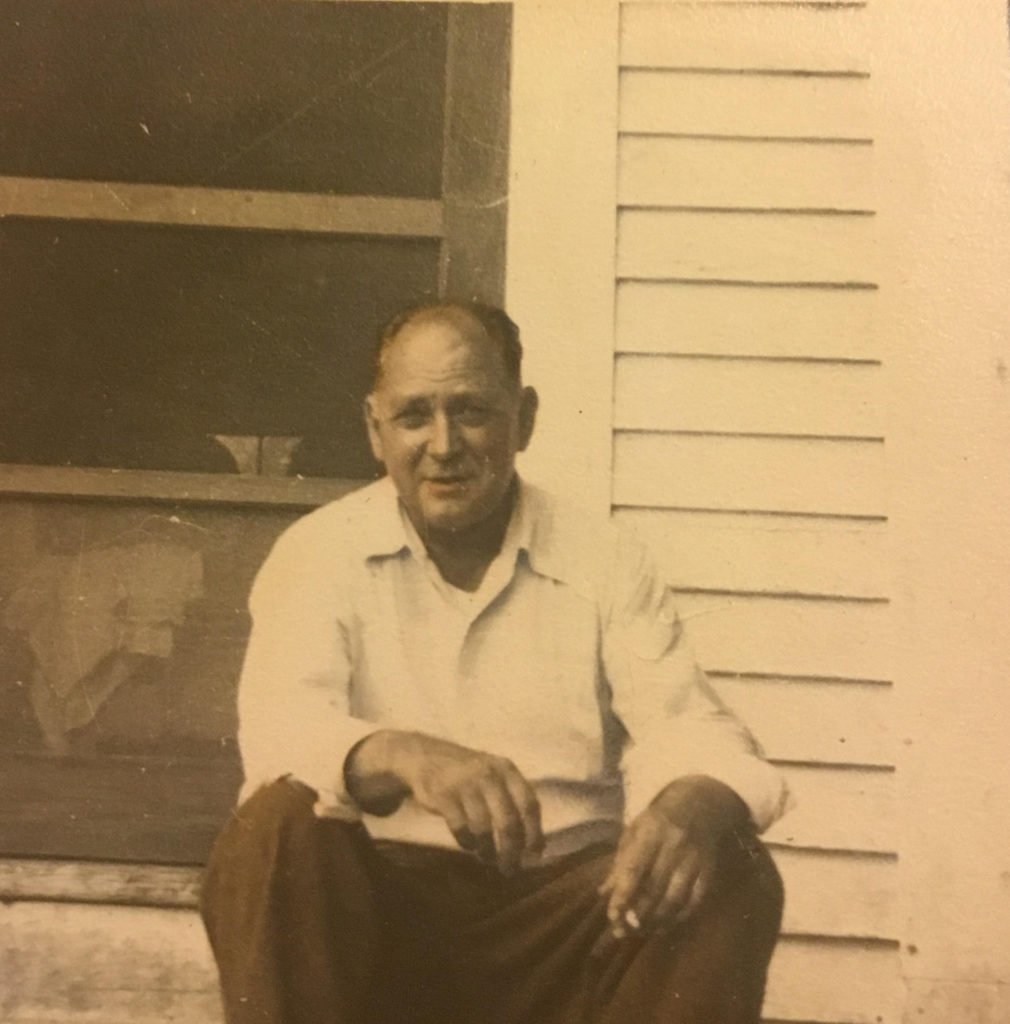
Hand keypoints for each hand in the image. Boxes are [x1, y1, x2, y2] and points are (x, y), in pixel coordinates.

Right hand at [346, 730, 542, 874]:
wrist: (427, 756)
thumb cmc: (470, 776)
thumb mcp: (495, 776)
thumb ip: (514, 802)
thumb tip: (535, 847)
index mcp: (507, 770)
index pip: (529, 805)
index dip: (534, 834)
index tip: (533, 857)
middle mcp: (489, 774)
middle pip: (508, 822)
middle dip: (511, 851)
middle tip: (509, 869)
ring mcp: (465, 783)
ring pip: (483, 829)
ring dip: (487, 850)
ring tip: (487, 858)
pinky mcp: (443, 795)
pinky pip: (460, 828)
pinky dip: (467, 842)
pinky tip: (469, 844)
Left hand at [598, 776, 748, 941]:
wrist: (700, 804)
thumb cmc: (659, 820)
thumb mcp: (635, 831)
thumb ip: (621, 861)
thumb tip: (603, 892)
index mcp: (651, 832)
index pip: (634, 868)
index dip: (623, 894)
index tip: (612, 916)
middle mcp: (674, 846)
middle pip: (654, 888)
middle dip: (636, 914)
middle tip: (621, 931)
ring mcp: (693, 860)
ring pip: (674, 899)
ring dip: (655, 920)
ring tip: (639, 931)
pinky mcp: (708, 871)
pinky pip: (693, 902)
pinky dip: (678, 918)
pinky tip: (663, 925)